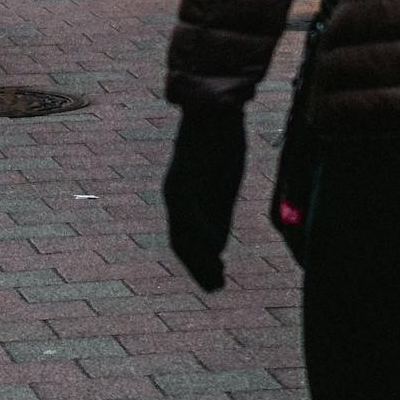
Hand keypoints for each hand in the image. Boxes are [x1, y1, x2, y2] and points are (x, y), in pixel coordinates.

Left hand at [161, 104, 249, 292]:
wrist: (216, 111)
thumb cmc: (221, 144)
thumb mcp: (224, 188)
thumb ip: (218, 215)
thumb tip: (216, 250)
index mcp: (187, 200)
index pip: (188, 241)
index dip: (202, 263)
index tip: (218, 282)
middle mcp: (175, 198)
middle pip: (181, 243)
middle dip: (198, 268)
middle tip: (216, 288)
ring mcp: (175, 191)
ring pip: (181, 235)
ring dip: (199, 260)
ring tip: (216, 279)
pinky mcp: (181, 181)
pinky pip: (189, 214)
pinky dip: (203, 234)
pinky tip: (217, 250)